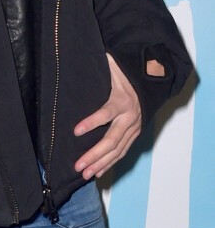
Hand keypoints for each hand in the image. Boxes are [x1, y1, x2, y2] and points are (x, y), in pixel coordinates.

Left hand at [73, 53, 141, 179]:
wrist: (152, 80)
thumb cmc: (126, 71)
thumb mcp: (113, 65)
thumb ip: (100, 63)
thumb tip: (79, 54)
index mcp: (123, 100)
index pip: (106, 113)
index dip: (91, 122)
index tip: (76, 130)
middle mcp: (130, 117)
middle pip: (112, 140)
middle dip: (94, 154)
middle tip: (78, 164)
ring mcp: (134, 128)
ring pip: (117, 150)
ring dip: (100, 163)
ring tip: (84, 174)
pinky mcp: (135, 134)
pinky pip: (122, 152)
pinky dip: (110, 163)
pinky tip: (97, 172)